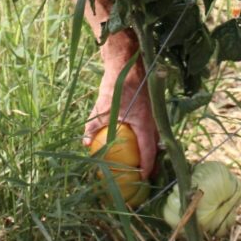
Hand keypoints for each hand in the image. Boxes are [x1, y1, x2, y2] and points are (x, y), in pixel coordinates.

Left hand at [83, 30, 159, 175]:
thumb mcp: (101, 108)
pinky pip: (151, 127)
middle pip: (155, 146)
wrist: (127, 62)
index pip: (149, 151)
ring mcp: (153, 113)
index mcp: (144, 123)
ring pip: (154, 136)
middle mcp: (152, 120)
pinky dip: (146, 137)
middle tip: (145, 175)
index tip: (144, 179)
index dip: (147, 167)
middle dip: (151, 162)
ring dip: (150, 149)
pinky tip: (136, 140)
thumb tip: (85, 144)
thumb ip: (93, 126)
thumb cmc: (116, 85)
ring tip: (142, 162)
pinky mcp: (149, 107)